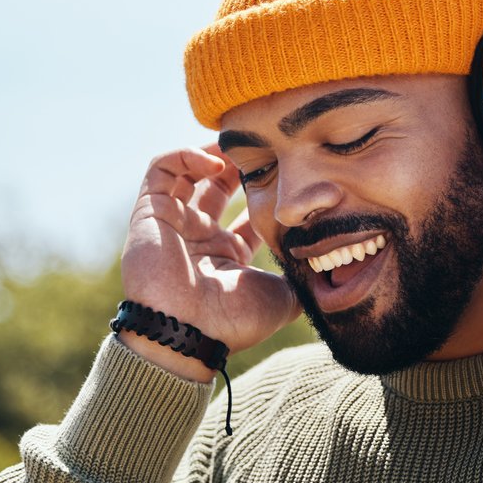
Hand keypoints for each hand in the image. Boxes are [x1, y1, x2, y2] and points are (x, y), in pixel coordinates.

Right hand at [120, 144, 299, 379]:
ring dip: (212, 155)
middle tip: (261, 152)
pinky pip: (161, 168)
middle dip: (239, 167)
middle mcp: (200, 238)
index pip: (247, 214)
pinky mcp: (150, 212)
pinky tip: (213, 162)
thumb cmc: (233, 320)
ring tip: (234, 149)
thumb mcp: (285, 298)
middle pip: (217, 188)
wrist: (188, 332)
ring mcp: (173, 224)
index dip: (265, 192)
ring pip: (186, 172)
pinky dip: (185, 155)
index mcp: (229, 257)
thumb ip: (304, 277)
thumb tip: (332, 266)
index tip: (285, 176)